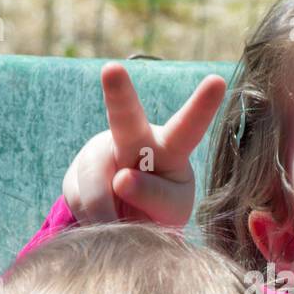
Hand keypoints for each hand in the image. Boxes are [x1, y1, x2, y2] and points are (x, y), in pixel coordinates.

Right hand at [62, 62, 226, 226]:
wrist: (125, 219)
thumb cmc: (162, 207)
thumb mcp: (171, 209)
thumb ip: (155, 196)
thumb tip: (122, 179)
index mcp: (171, 147)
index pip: (188, 128)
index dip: (202, 107)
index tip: (218, 81)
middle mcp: (133, 139)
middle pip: (125, 116)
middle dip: (118, 94)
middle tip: (112, 69)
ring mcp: (100, 151)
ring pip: (96, 180)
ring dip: (106, 212)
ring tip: (120, 223)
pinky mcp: (76, 172)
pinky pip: (79, 199)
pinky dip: (92, 219)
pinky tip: (103, 217)